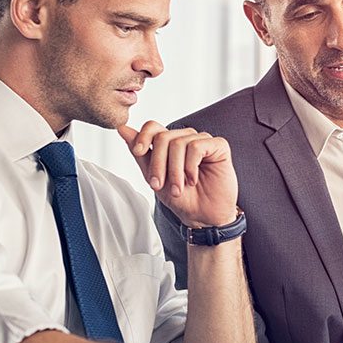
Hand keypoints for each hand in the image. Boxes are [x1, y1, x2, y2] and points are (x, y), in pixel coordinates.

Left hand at [118, 122, 237, 226]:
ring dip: (175, 170)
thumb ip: (141, 154)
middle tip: (159, 185)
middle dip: (158, 164)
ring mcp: (203, 141)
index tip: (138, 152)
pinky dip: (191, 166)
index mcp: (170, 144)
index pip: (153, 127)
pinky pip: (197, 146)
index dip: (143, 136)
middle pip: (163, 137)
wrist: (203, 216)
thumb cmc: (182, 198)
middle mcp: (186, 138)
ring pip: (179, 143)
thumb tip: (123, 129)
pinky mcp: (219, 146)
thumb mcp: (154, 177)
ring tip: (179, 188)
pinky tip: (193, 179)